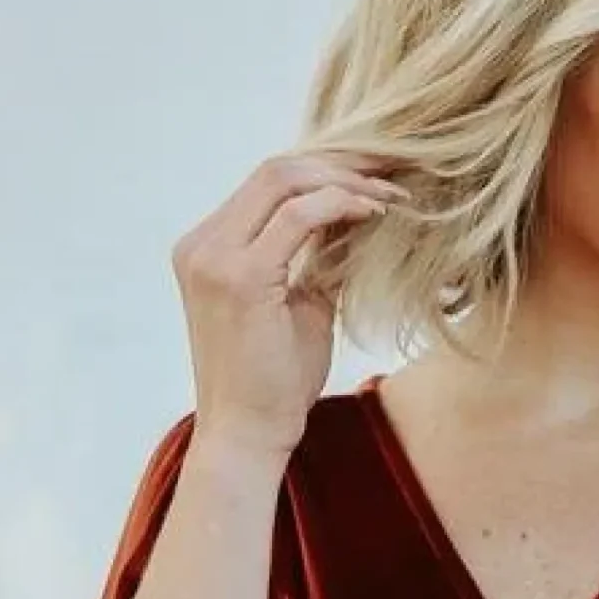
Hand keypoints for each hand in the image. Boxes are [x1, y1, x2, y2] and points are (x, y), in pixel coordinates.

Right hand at [171, 151, 407, 460]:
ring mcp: (214, 257)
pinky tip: (376, 215)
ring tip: (393, 194)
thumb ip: (319, 258)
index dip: (328, 169)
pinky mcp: (239, 277)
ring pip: (283, 180)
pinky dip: (340, 206)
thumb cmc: (274, 383)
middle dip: (342, 162)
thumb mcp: (302, 306)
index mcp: (209, 247)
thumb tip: (361, 217)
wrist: (249, 435)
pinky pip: (297, 217)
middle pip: (275, 169)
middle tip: (396, 170)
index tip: (379, 175)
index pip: (268, 183)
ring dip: (346, 181)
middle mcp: (202, 244)